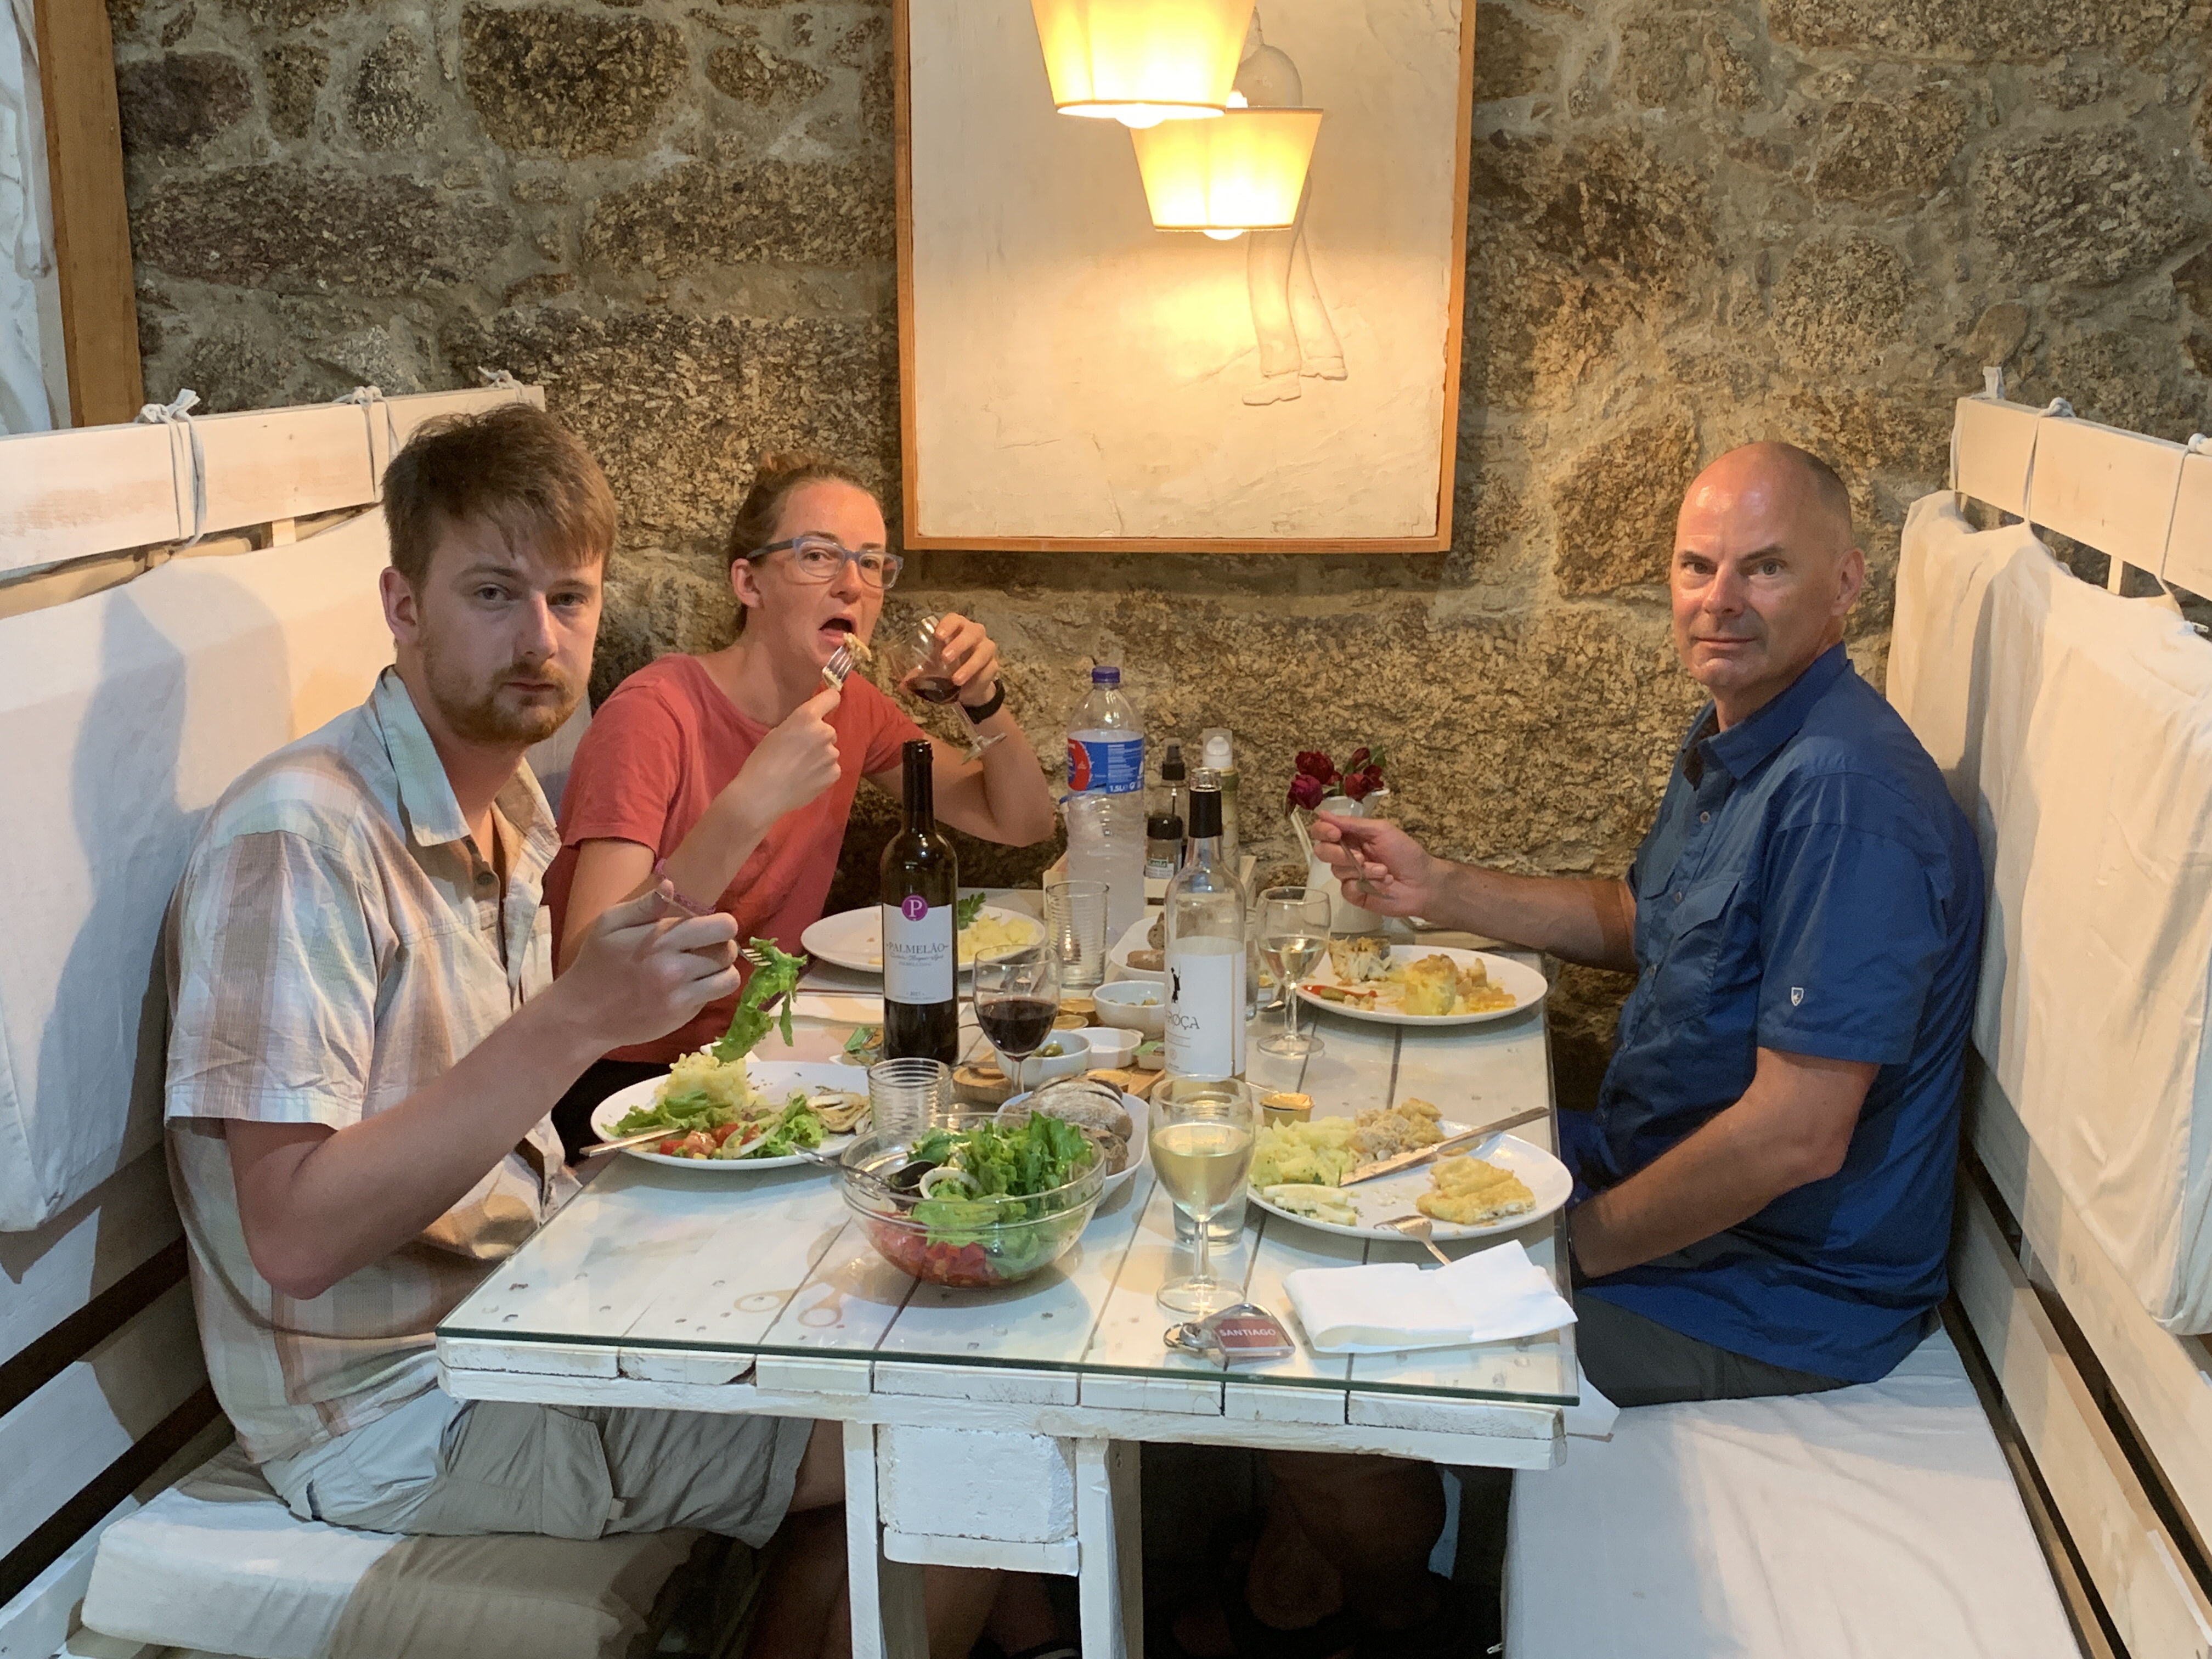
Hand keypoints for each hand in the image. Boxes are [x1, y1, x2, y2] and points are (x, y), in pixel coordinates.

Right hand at [557, 883, 741, 1050]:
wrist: (583, 1015)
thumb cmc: (596, 963)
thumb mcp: (610, 924)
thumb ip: (644, 905)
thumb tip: (671, 886)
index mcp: (661, 940)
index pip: (721, 927)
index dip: (720, 924)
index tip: (707, 927)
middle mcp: (676, 969)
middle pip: (728, 951)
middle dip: (722, 945)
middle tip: (706, 946)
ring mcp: (681, 996)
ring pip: (729, 978)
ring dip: (721, 969)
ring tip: (704, 967)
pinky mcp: (682, 1017)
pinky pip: (713, 998)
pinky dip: (708, 990)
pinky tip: (689, 985)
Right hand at [728, 685, 842, 825]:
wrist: (762, 794)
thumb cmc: (761, 761)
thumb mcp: (776, 733)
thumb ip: (797, 726)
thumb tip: (807, 729)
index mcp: (806, 717)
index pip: (831, 697)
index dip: (828, 701)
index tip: (825, 707)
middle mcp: (824, 732)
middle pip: (827, 730)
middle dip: (817, 738)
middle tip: (799, 752)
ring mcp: (832, 755)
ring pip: (829, 751)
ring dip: (819, 757)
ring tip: (799, 769)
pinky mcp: (834, 774)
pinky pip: (831, 769)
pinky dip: (822, 773)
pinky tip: (805, 780)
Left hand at [926, 614, 1002, 708]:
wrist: (968, 686)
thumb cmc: (948, 668)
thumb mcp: (933, 669)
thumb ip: (919, 674)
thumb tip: (902, 686)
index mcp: (957, 628)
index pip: (954, 619)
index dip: (947, 625)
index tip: (938, 636)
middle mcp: (974, 634)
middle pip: (972, 632)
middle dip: (959, 644)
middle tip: (945, 658)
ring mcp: (986, 648)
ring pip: (984, 650)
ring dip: (970, 665)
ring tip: (956, 679)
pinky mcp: (993, 665)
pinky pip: (989, 669)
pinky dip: (978, 678)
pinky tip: (968, 686)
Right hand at [1308, 815, 1438, 918]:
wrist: (1424, 883)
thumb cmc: (1406, 853)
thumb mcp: (1381, 830)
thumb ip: (1352, 824)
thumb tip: (1322, 813)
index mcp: (1351, 836)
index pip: (1323, 831)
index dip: (1323, 831)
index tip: (1335, 834)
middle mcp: (1346, 854)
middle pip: (1322, 852)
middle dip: (1339, 854)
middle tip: (1361, 857)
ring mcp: (1349, 875)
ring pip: (1337, 871)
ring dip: (1364, 870)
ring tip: (1384, 871)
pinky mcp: (1354, 894)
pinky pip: (1348, 888)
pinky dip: (1367, 884)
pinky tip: (1384, 883)